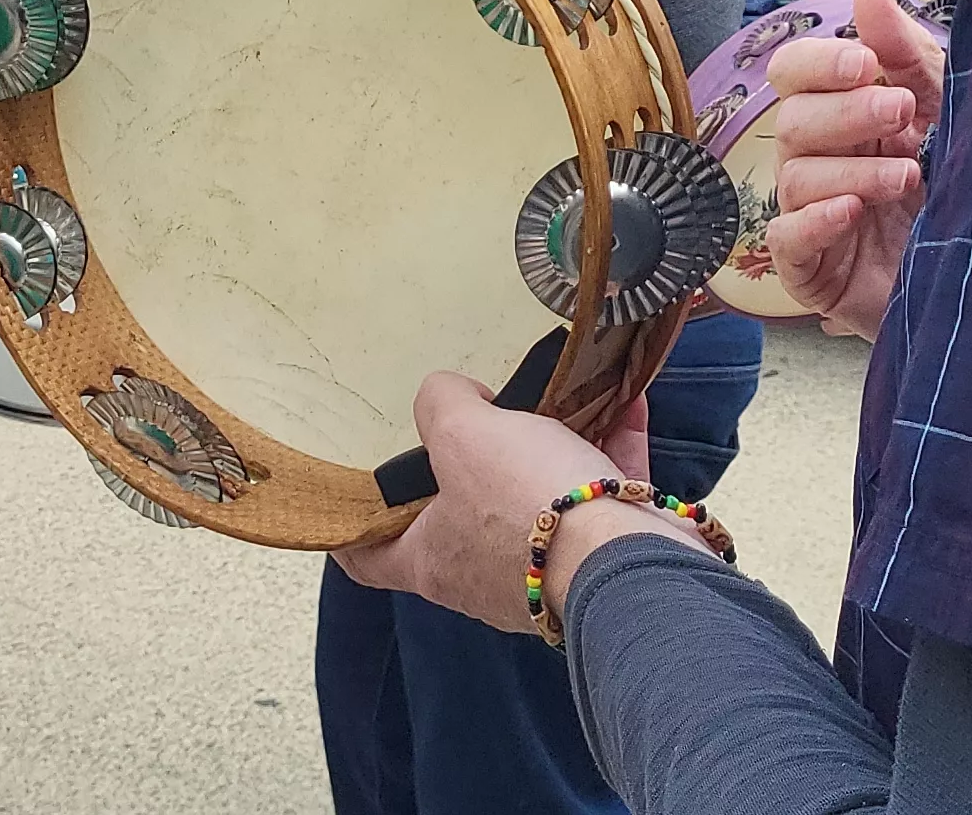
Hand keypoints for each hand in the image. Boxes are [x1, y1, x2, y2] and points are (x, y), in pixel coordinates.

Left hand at [333, 373, 695, 636]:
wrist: (627, 559)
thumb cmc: (526, 504)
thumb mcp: (461, 435)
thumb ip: (440, 405)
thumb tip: (447, 395)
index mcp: (432, 561)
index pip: (368, 559)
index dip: (351, 530)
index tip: (345, 499)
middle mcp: (483, 576)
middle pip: (459, 519)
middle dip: (465, 470)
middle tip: (467, 422)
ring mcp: (546, 570)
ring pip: (536, 501)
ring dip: (545, 449)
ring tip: (551, 398)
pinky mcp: (605, 554)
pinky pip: (602, 492)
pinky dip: (610, 445)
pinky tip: (624, 397)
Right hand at [763, 0, 945, 341]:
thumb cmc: (960, 186)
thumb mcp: (944, 111)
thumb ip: (905, 53)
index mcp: (842, 115)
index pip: (793, 74)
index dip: (817, 64)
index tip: (866, 65)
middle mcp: (818, 160)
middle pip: (792, 119)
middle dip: (846, 113)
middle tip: (901, 113)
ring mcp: (811, 215)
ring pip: (793, 176)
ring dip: (850, 169)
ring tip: (907, 176)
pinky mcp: (811, 270)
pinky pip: (786, 238)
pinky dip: (814, 220)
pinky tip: (852, 211)